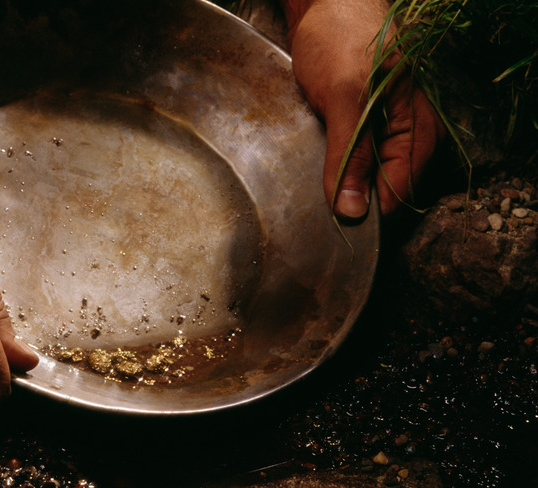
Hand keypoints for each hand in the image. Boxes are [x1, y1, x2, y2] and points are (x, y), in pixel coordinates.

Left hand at [282, 0, 444, 217]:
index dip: (366, 214)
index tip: (334, 227)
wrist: (324, 6)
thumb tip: (352, 211)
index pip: (396, 195)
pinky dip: (328, 171)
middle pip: (379, 193)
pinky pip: (345, 163)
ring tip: (309, 188)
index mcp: (417, 133)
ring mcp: (380, 135)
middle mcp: (403, 139)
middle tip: (313, 210)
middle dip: (349, 203)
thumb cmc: (342, 39)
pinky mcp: (357, 130)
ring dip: (336, 188)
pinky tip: (309, 170)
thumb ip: (350, 156)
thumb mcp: (346, 98)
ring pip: (359, 181)